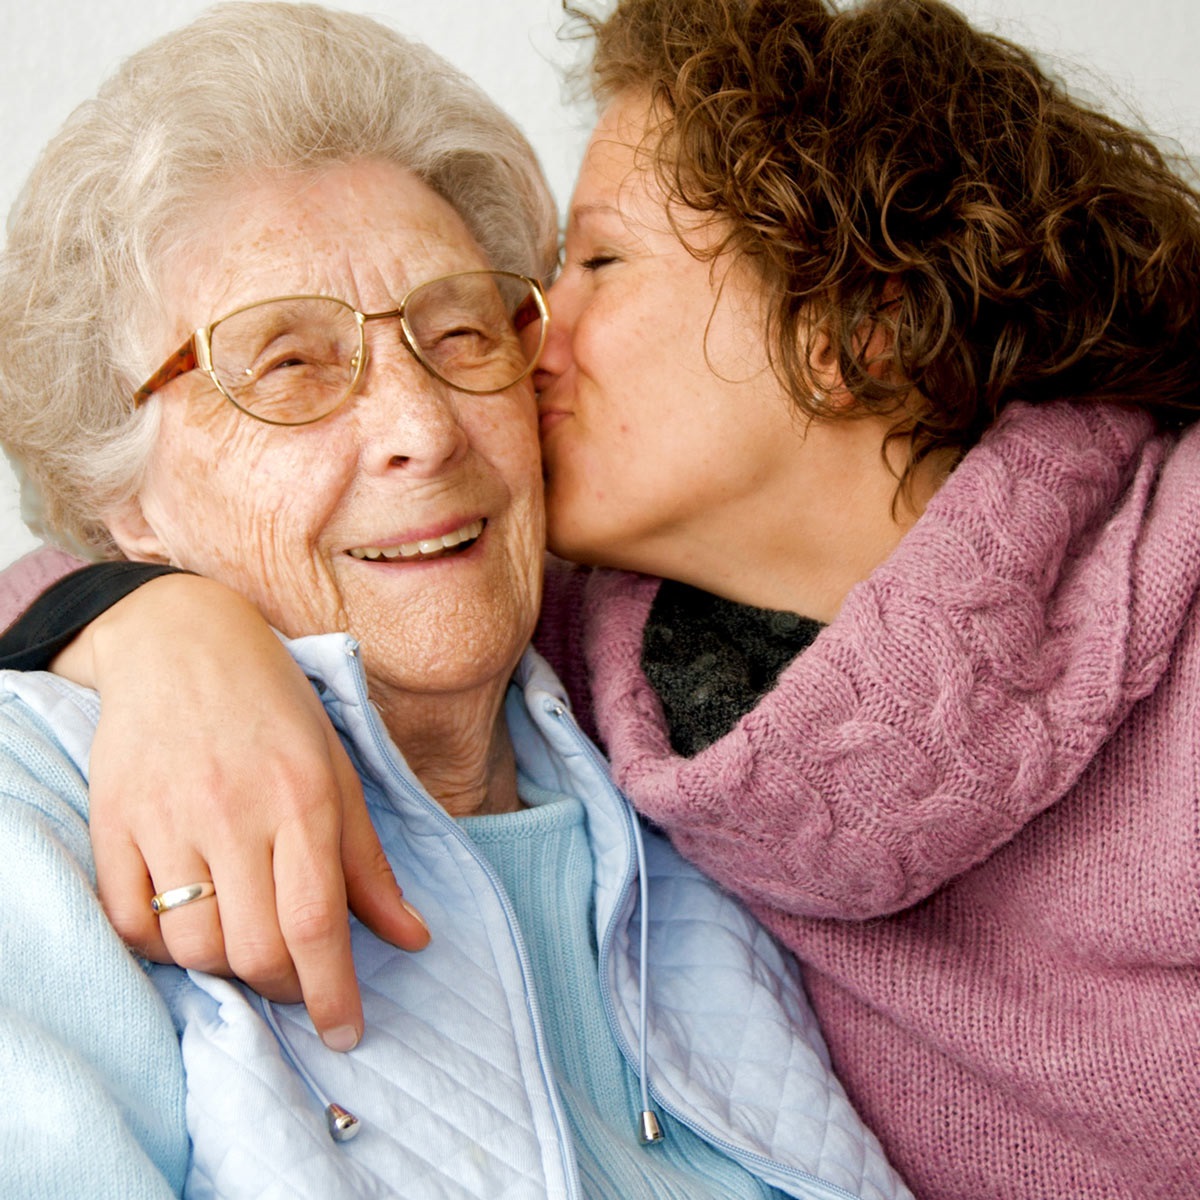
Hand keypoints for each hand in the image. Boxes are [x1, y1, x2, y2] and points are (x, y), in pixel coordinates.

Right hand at [57, 574, 429, 1049]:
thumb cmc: (277, 706)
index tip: (345, 1032)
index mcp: (303, 797)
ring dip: (226, 966)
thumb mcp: (339, 771)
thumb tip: (413, 938)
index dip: (333, 993)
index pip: (318, 923)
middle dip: (284, 986)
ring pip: (193, 946)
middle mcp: (234, 811)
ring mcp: (167, 817)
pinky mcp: (113, 821)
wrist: (182, 641)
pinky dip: (161, 946)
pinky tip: (189, 922)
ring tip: (247, 938)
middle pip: (256, 949)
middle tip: (298, 976)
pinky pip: (129, 922)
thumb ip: (369, 863)